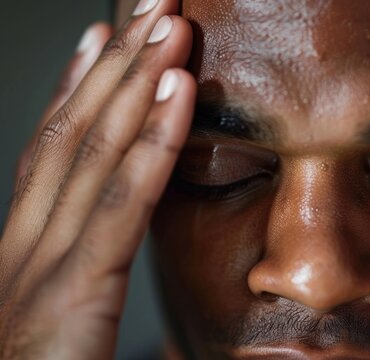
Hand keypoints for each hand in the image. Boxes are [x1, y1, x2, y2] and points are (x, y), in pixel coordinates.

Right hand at [0, 0, 195, 357]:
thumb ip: (93, 268)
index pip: (56, 149)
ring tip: (167, 26)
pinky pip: (120, 203)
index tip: (107, 37)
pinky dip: (152, 143)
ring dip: (135, 81)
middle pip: (75, 132)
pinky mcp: (68, 294)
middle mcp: (26, 242)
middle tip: (150, 6)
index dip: (81, 87)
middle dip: (117, 63)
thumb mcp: (69, 314)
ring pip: (93, 151)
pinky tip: (177, 93)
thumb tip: (125, 230)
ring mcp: (40, 264)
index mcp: (29, 247)